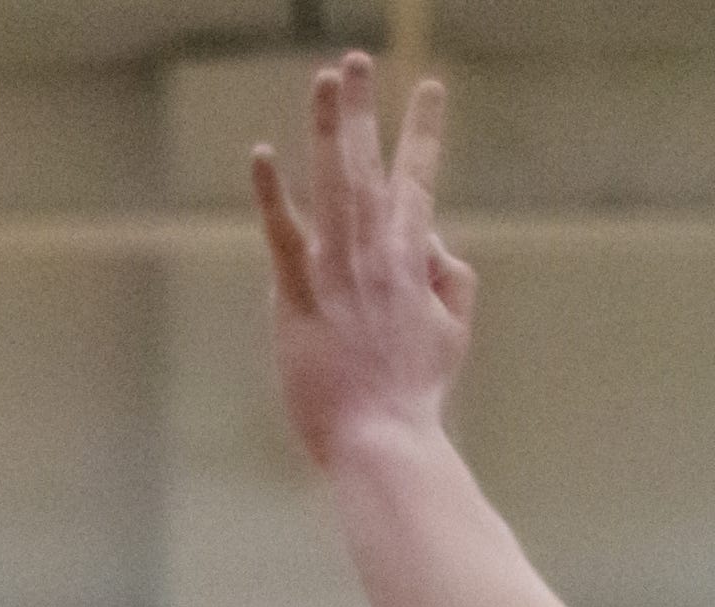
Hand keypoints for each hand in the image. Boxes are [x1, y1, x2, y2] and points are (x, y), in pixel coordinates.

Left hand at [251, 55, 477, 469]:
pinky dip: (273, 194)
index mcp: (413, 259)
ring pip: (336, 183)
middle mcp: (378, 253)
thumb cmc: (412, 394)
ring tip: (328, 77)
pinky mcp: (300, 299)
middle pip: (371, 166)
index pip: (419, 181)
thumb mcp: (452, 329)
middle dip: (364, 110)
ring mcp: (339, 272)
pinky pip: (284, 236)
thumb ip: (451, 280)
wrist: (384, 438)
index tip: (430, 87)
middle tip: (355, 60)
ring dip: (331, 126)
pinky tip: (262, 154)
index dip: (423, 132)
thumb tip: (440, 245)